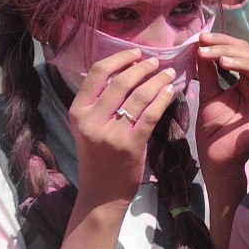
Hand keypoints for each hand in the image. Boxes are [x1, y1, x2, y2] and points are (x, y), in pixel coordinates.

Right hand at [68, 50, 177, 202]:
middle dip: (142, 67)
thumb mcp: (88, 127)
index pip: (96, 73)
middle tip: (156, 62)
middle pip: (120, 81)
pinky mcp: (131, 145)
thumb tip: (125, 69)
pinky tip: (171, 91)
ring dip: (157, 80)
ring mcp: (111, 134)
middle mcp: (91, 121)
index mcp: (78, 111)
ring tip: (168, 73)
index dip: (119, 58)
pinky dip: (163, 99)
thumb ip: (99, 102)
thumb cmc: (98, 157)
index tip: (135, 53)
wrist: (102, 194)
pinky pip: (151, 114)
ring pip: (139, 96)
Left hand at [195, 31, 248, 173]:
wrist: (213, 158)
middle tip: (204, 49)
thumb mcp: (208, 95)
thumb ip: (207, 72)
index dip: (223, 42)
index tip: (200, 39)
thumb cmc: (213, 129)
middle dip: (228, 49)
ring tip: (222, 62)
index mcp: (246, 80)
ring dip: (245, 63)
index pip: (242, 51)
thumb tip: (200, 45)